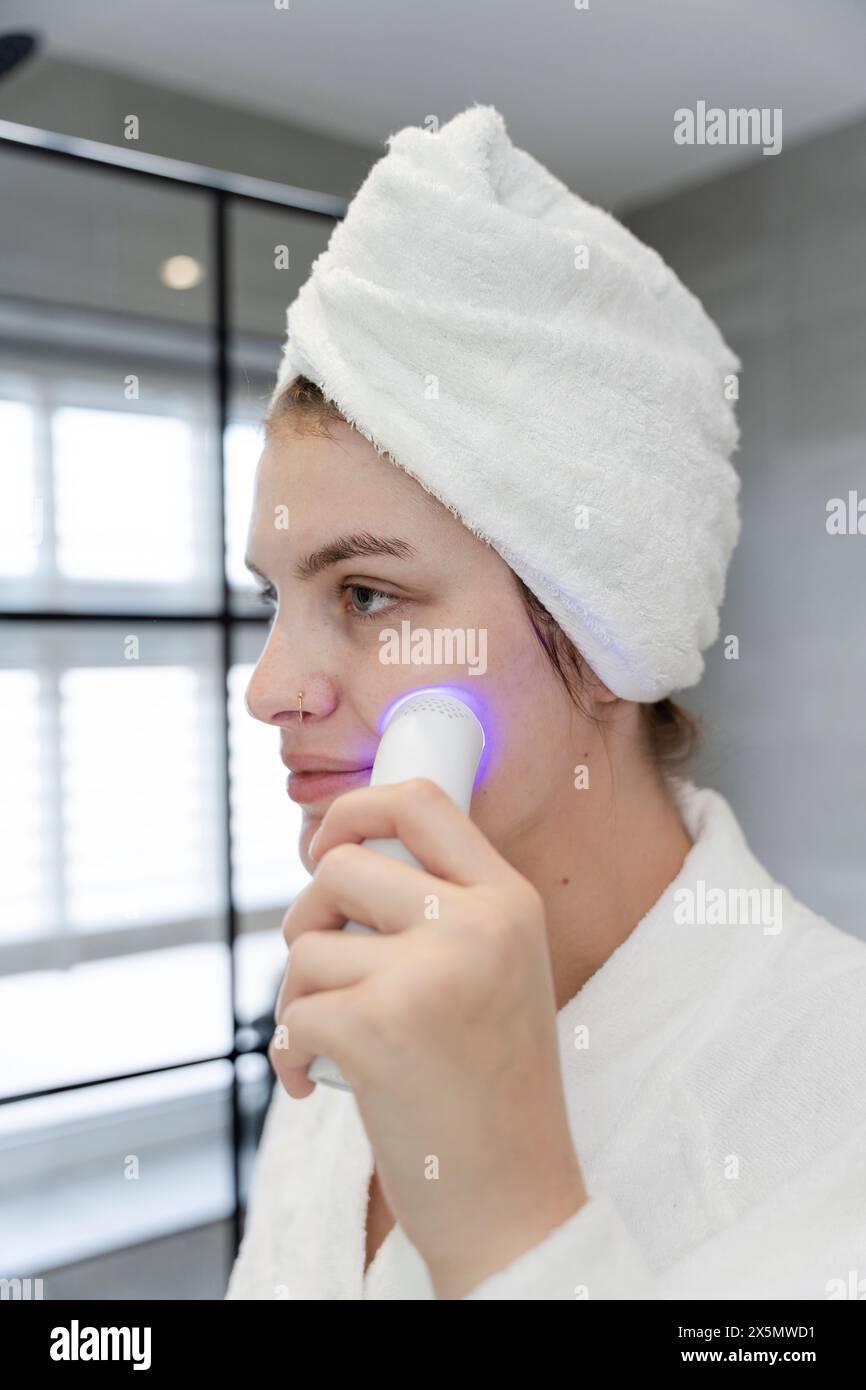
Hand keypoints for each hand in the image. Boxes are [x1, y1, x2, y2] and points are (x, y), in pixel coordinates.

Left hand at [268, 777, 587, 1297]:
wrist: (513, 1197)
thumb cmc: (492, 1086)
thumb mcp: (499, 971)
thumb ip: (444, 909)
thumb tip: (337, 859)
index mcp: (509, 901)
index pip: (423, 802)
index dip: (356, 808)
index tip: (326, 843)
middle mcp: (476, 925)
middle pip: (343, 865)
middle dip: (309, 913)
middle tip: (321, 967)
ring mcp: (428, 975)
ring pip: (307, 944)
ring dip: (298, 996)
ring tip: (329, 1041)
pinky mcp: (377, 1029)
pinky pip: (292, 1012)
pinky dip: (287, 1052)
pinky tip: (313, 1083)